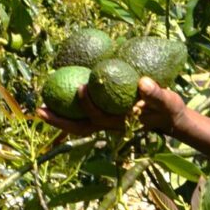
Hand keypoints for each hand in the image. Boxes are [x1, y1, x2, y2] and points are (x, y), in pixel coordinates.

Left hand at [37, 77, 186, 135]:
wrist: (169, 118)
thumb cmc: (168, 109)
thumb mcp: (167, 101)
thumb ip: (156, 93)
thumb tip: (142, 83)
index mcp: (119, 122)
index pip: (97, 116)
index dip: (87, 103)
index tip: (82, 85)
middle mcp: (108, 125)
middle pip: (78, 127)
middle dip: (59, 121)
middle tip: (39, 110)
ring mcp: (104, 122)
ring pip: (77, 124)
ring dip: (58, 118)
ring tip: (40, 109)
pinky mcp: (105, 115)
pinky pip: (82, 115)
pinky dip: (69, 109)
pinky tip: (59, 94)